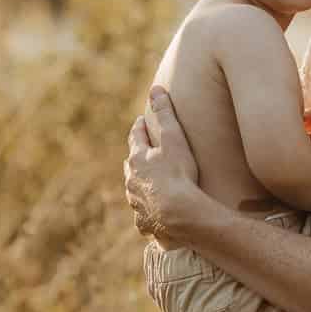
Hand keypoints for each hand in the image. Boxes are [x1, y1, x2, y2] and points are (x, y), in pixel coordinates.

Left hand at [125, 87, 200, 239]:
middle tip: (144, 153)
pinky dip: (147, 210)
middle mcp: (131, 180)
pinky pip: (143, 215)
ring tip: (149, 183)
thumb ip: (165, 113)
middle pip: (131, 165)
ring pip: (134, 190)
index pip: (136, 138)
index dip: (140, 128)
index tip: (141, 122)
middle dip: (137, 158)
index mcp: (137, 159)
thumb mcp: (174, 138)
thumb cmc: (179, 174)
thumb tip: (155, 89)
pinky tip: (153, 213)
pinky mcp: (144, 222)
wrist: (178, 213)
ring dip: (140, 185)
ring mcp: (136, 202)